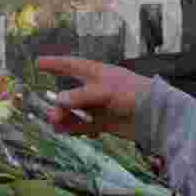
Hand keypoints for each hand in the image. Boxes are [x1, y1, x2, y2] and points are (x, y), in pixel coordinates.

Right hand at [35, 56, 152, 139]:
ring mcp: (101, 106)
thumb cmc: (133, 94)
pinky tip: (71, 133)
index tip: (38, 63)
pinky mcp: (106, 122)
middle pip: (71, 94)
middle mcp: (97, 89)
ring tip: (57, 127)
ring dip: (66, 118)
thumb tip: (58, 101)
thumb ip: (81, 96)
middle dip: (59, 104)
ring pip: (77, 112)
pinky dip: (78, 129)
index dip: (55, 64)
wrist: (157, 115)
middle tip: (51, 116)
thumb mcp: (105, 91)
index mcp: (98, 73)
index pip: (72, 66)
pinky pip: (86, 126)